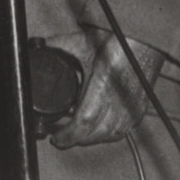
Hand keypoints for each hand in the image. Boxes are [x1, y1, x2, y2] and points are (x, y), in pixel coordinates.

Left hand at [48, 29, 167, 147]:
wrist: (143, 41)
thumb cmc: (114, 41)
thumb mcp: (80, 42)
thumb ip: (57, 46)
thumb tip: (35, 47)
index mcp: (103, 83)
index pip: (84, 119)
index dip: (69, 134)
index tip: (56, 138)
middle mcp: (121, 99)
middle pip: (97, 133)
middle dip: (76, 138)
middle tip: (60, 137)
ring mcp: (133, 106)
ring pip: (111, 134)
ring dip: (92, 138)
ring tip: (74, 134)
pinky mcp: (140, 109)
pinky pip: (123, 129)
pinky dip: (108, 133)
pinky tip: (95, 130)